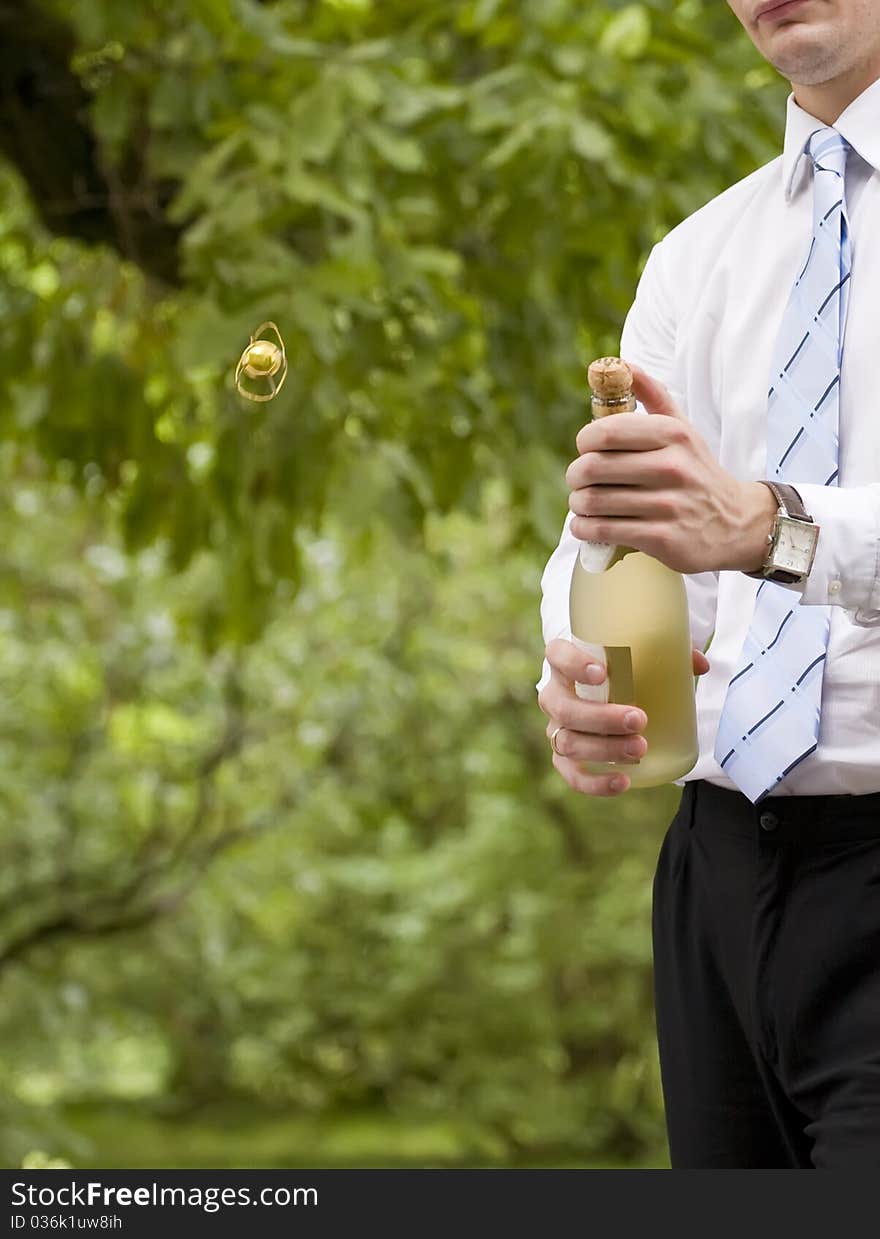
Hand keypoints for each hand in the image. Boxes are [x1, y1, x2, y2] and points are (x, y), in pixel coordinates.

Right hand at [540, 638, 709, 795]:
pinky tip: (623, 782)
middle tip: (639, 719)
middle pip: (565, 708)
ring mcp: (557, 728)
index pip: (557, 655)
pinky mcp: (564, 757)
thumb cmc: (623, 670)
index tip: (602, 673)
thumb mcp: (642, 657)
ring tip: (640, 749)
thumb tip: (701, 665)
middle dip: (601, 717)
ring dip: (604, 749)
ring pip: (568, 742)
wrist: (603, 696)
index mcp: (565, 663)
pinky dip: (595, 782)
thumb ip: (670, 656)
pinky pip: (571, 774)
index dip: (573, 664)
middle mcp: (555, 696)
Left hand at [566, 363, 776, 574]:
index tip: (586, 449)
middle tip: (578, 480)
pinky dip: (584, 528)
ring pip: (594, 501)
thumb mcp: (682, 429)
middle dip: (575, 475)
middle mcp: (671, 467)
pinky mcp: (662, 539)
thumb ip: (652, 395)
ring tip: (582, 502)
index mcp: (672, 435)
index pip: (606, 431)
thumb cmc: (696, 472)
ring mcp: (667, 505)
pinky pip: (603, 530)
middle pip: (593, 467)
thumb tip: (620, 364)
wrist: (735, 524)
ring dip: (578, 503)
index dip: (585, 441)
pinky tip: (586, 524)